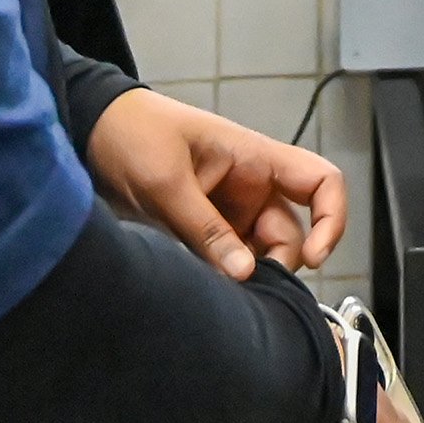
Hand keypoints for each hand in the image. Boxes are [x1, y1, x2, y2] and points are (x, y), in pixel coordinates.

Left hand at [81, 89, 345, 279]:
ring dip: (244, 276)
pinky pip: (226, 262)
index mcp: (255, 159)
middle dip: (275, 264)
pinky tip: (202, 289)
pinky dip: (221, 279)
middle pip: (288, 234)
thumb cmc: (133, 133)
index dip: (331, 219)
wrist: (91, 133)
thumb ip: (205, 229)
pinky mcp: (203, 233)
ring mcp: (228, 212)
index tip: (313, 257)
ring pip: (257, 254)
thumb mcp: (167, 181)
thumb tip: (245, 273)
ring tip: (214, 289)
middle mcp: (250, 187)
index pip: (321, 182)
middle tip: (244, 288)